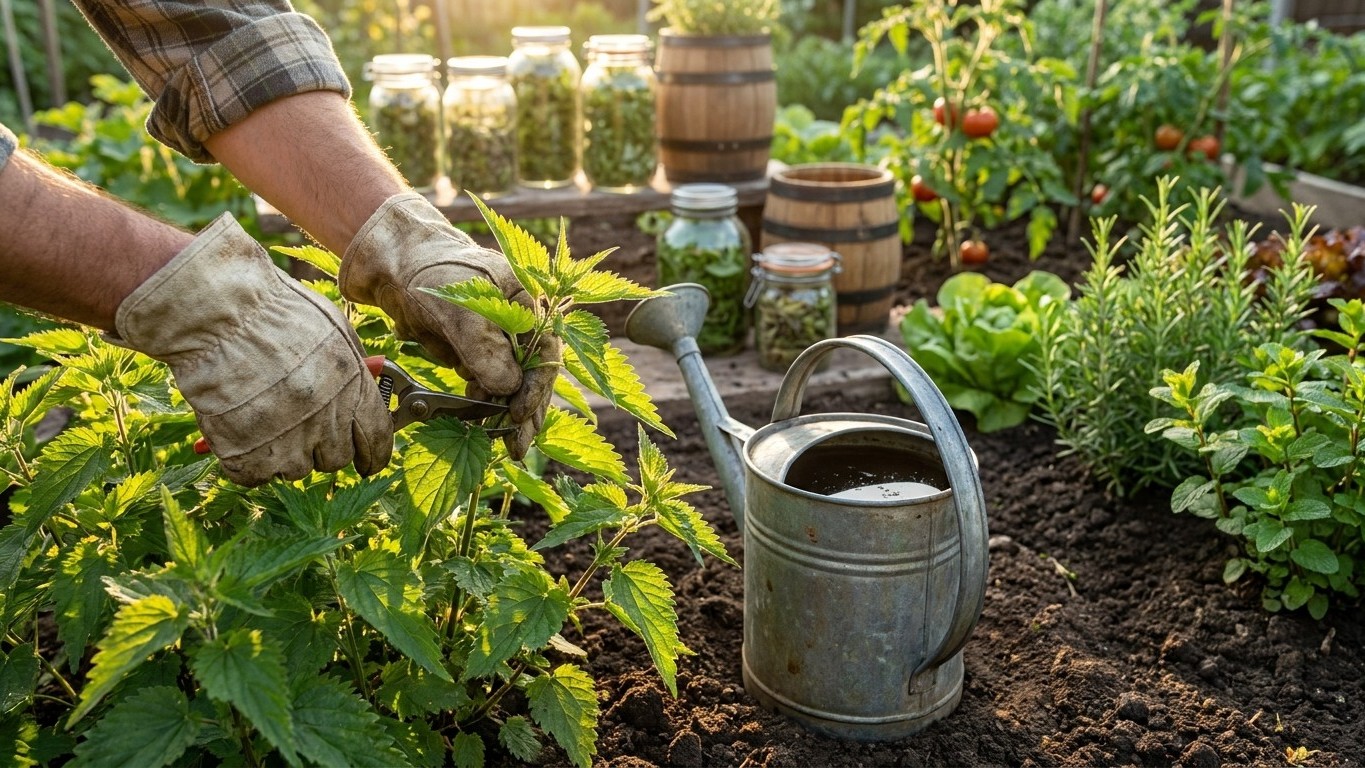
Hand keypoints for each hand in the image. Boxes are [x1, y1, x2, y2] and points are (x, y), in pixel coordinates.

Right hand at [110, 214, 393, 485]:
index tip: (368, 462)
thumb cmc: (271, 310)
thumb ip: (352, 370)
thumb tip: (362, 396)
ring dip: (283, 451)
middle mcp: (325, 420)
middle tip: (299, 422)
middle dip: (322, 446)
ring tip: (261, 412)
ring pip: (295, 469)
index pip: (376, 440)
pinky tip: (238, 427)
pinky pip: (255, 475)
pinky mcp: (246, 457)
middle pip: (336, 459)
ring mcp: (286, 443)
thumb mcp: (332, 330)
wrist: (215, 313)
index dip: (373, 454)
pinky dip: (247, 459)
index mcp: (352, 388)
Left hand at [340, 193, 557, 457]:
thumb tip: (508, 388)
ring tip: (501, 441)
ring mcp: (492, 339)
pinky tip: (479, 420)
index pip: (545, 354)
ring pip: (509, 385)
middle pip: (531, 374)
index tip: (519, 415)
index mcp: (526, 303)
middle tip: (517, 446)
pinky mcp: (469, 352)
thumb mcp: (460, 309)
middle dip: (525, 412)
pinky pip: (485, 385)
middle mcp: (516, 323)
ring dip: (505, 414)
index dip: (535, 388)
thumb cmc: (429, 272)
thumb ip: (486, 350)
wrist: (389, 259)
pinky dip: (484, 405)